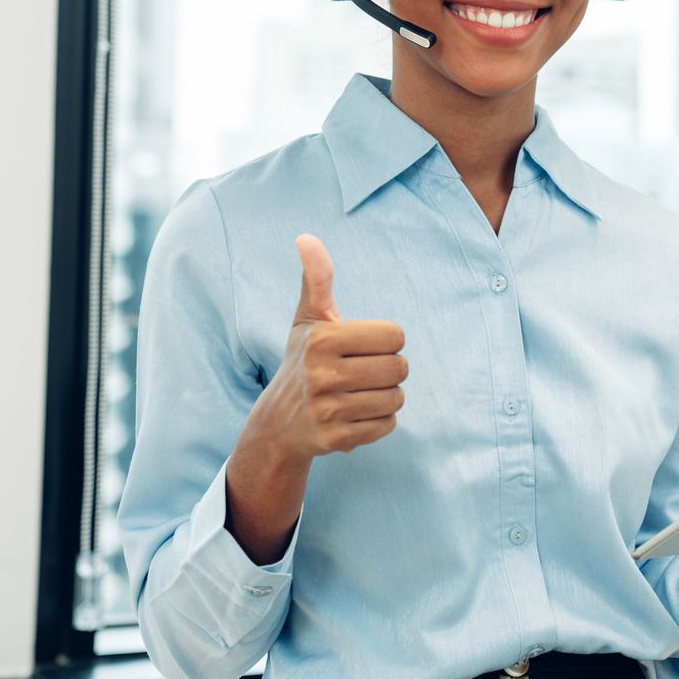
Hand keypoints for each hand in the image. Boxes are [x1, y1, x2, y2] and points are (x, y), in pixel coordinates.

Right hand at [245, 235, 407, 460]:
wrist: (279, 422)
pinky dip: (380, 420)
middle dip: (388, 368)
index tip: (361, 346)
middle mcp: (322, 375)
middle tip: (362, 371)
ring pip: (397, 398)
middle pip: (399, 367)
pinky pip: (387, 425)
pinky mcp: (336, 440)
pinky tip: (356, 414)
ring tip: (359, 392)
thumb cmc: (304, 360)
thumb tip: (306, 237)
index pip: (395, 335)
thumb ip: (316, 279)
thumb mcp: (308, 319)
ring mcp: (328, 410)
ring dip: (386, 395)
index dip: (385, 340)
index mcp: (321, 339)